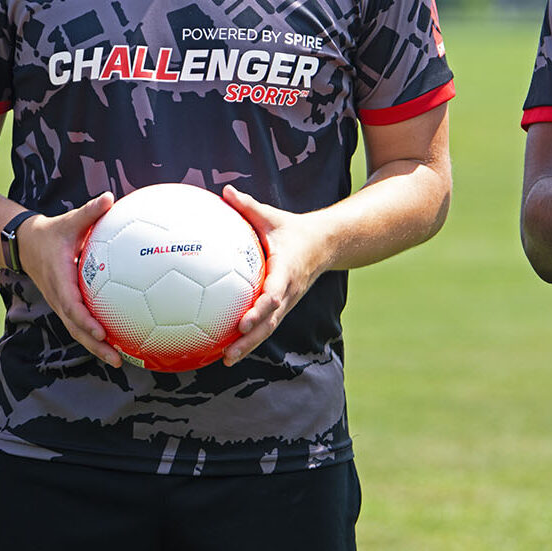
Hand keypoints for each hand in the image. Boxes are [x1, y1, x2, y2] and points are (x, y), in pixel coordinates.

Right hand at [18, 194, 121, 368]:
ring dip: (96, 348)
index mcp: (60, 280)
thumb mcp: (69, 221)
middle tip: (116, 359)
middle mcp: (60, 298)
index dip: (86, 321)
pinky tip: (118, 344)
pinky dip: (96, 337)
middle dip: (95, 345)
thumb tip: (109, 198)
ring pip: (77, 332)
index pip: (72, 306)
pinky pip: (80, 325)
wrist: (26, 244)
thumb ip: (89, 212)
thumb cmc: (53, 232)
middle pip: (76, 328)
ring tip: (119, 361)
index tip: (102, 331)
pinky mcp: (66, 306)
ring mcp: (62, 305)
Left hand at [217, 184, 325, 366]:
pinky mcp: (283, 307)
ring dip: (249, 345)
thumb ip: (248, 206)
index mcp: (286, 270)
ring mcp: (288, 302)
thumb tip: (225, 191)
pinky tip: (228, 348)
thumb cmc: (293, 229)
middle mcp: (288, 292)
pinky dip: (250, 339)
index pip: (274, 294)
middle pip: (270, 322)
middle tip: (229, 352)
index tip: (244, 321)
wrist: (326, 244)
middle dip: (251, 339)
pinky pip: (267, 325)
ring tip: (226, 359)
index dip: (260, 309)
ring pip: (269, 329)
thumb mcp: (272, 216)